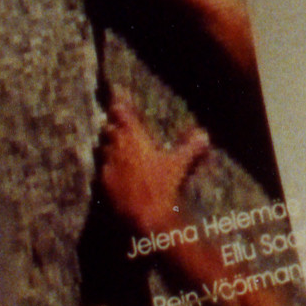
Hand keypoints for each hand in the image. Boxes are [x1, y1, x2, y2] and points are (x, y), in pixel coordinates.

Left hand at [94, 97, 211, 235]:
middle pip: (109, 128)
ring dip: (109, 144)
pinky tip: (112, 170)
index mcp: (134, 137)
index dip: (118, 100)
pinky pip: (102, 169)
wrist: (145, 216)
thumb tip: (204, 135)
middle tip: (117, 120)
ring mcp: (107, 166)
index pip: (122, 112)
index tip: (115, 89)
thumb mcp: (180, 165)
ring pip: (103, 147)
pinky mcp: (103, 183)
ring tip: (115, 144)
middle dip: (114, 123)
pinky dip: (107, 166)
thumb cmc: (163, 186)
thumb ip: (191, 147)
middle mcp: (117, 148)